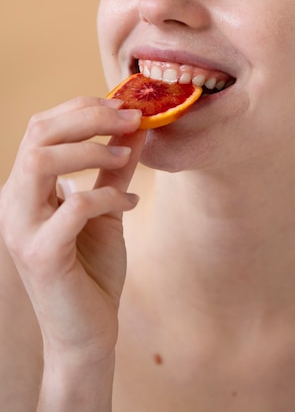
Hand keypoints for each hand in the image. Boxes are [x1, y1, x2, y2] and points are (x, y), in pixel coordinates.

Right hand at [0, 96, 143, 365]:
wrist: (87, 331)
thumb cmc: (92, 269)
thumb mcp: (107, 206)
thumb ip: (116, 168)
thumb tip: (136, 126)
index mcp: (26, 188)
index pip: (41, 127)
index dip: (82, 108)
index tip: (125, 105)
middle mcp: (14, 203)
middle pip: (38, 134)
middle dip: (89, 117)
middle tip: (131, 117)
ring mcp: (22, 228)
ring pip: (41, 161)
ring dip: (91, 150)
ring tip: (124, 156)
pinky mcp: (41, 255)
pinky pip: (75, 206)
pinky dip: (108, 197)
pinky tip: (129, 205)